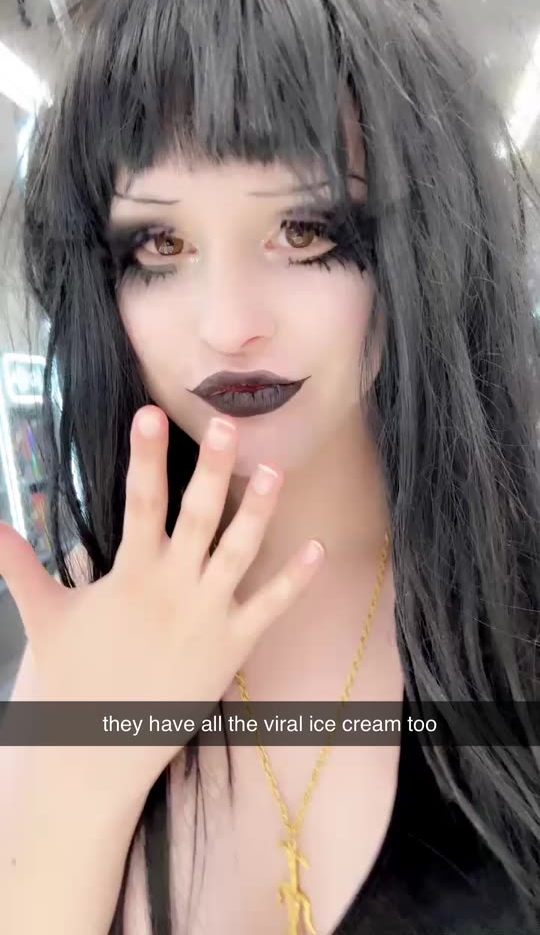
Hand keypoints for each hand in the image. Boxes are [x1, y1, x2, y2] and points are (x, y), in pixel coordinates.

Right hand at [0, 407, 324, 806]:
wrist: (99, 751)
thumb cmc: (72, 678)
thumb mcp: (44, 616)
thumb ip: (19, 566)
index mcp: (131, 575)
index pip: (139, 503)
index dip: (145, 457)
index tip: (151, 414)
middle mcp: (174, 588)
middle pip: (199, 517)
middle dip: (212, 468)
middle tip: (228, 424)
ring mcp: (208, 616)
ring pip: (240, 552)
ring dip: (260, 511)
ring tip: (276, 469)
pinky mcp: (232, 645)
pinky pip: (270, 607)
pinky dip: (295, 579)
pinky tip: (316, 548)